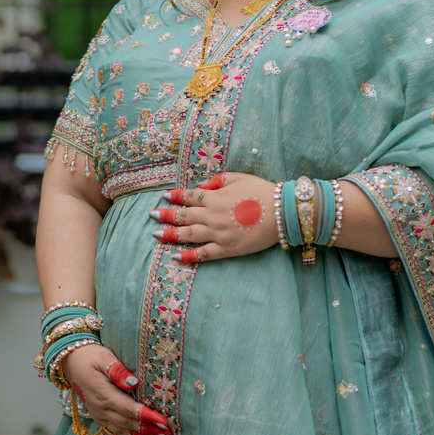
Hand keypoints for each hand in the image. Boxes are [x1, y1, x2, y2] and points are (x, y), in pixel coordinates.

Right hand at [62, 343, 170, 434]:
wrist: (70, 361)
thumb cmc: (90, 356)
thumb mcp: (104, 357)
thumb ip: (118, 370)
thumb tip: (134, 383)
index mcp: (103, 393)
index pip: (129, 409)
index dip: (147, 417)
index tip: (164, 422)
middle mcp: (100, 408)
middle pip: (128, 423)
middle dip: (149, 430)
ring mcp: (97, 414)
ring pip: (121, 431)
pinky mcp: (96, 416)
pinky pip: (110, 433)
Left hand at [152, 171, 281, 263]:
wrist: (280, 212)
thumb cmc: (261, 191)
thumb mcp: (238, 177)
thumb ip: (218, 181)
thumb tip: (202, 186)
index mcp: (214, 198)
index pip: (189, 197)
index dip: (175, 196)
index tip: (164, 196)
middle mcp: (211, 216)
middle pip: (183, 216)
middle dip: (166, 215)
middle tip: (153, 215)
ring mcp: (217, 234)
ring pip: (188, 234)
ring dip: (171, 235)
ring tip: (156, 235)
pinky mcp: (226, 249)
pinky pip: (203, 254)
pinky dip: (189, 256)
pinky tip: (176, 257)